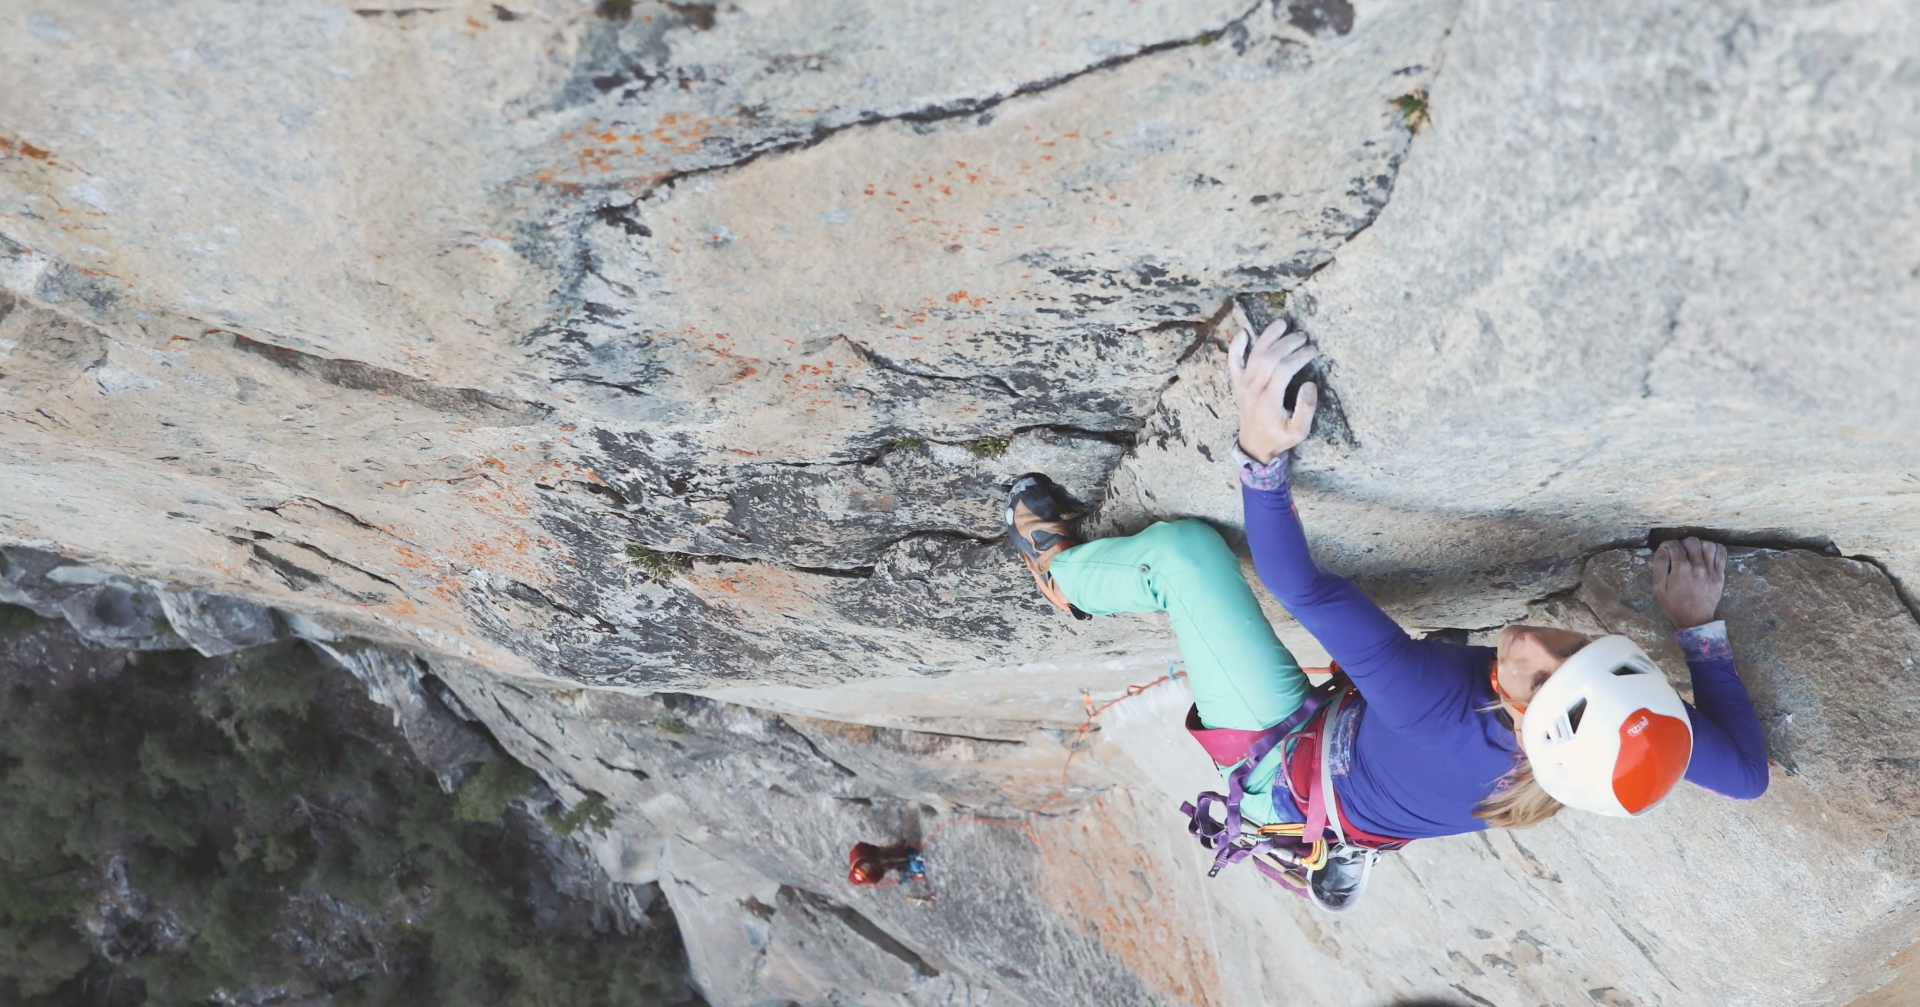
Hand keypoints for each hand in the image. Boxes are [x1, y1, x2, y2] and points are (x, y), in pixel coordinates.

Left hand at [1227, 311, 1317, 463]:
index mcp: (1268, 401)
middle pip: (1269, 357)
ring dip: (1268, 337)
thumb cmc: (1279, 438)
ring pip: (1254, 355)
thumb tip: (1309, 384)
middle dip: (1288, 343)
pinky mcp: (1237, 384)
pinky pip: (1232, 362)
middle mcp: (1252, 390)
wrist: (1254, 446)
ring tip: (1283, 324)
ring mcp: (1242, 385)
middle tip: (1304, 336)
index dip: (1300, 356)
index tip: (1314, 350)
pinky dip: (1236, 346)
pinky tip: (1244, 333)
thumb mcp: (1299, 432)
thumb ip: (1306, 409)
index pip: (1284, 369)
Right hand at [1652, 537, 1725, 629]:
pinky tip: (1707, 553)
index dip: (1667, 545)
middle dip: (1682, 543)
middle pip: (1691, 541)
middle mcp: (1698, 566)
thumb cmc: (1674, 605)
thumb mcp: (1659, 589)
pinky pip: (1721, 553)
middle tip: (1679, 552)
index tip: (1665, 550)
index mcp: (1681, 569)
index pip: (1674, 545)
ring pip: (1707, 545)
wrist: (1695, 620)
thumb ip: (1659, 567)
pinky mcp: (1720, 574)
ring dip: (1698, 545)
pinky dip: (1715, 548)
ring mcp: (1711, 569)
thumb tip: (1662, 550)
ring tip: (1693, 553)